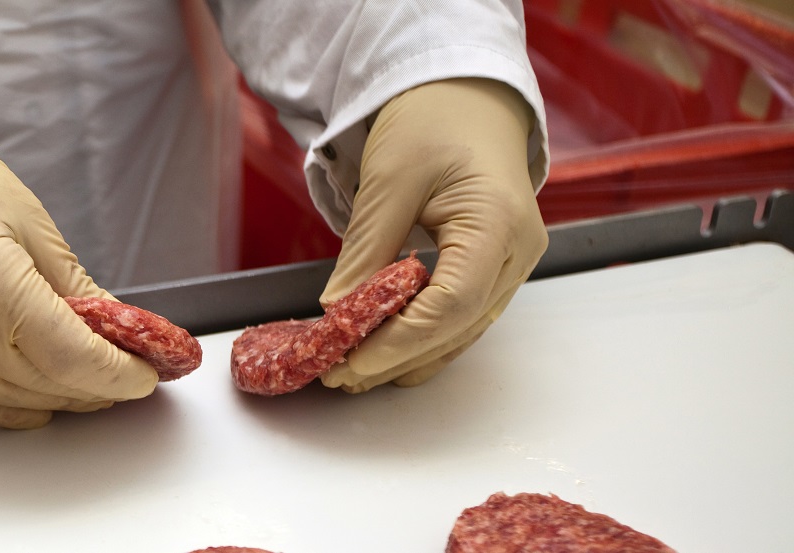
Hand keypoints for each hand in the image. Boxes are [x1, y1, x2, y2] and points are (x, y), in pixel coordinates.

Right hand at [0, 123, 157, 427]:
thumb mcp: (26, 219)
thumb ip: (71, 283)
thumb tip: (114, 325)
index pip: (74, 357)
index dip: (118, 373)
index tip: (147, 371)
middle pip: (49, 385)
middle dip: (99, 386)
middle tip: (129, 373)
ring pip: (15, 404)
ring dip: (62, 400)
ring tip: (92, 383)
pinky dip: (12, 411)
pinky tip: (40, 400)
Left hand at [320, 79, 547, 391]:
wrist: (466, 97)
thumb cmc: (433, 121)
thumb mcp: (389, 178)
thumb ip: (366, 248)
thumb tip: (337, 311)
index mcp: (499, 221)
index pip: (453, 303)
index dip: (400, 341)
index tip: (349, 359)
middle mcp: (519, 251)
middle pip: (459, 327)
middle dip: (396, 357)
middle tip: (338, 374)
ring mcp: (514, 262)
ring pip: (462, 330)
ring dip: (408, 355)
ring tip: (352, 369)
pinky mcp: (498, 266)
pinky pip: (462, 315)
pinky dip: (422, 336)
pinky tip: (384, 348)